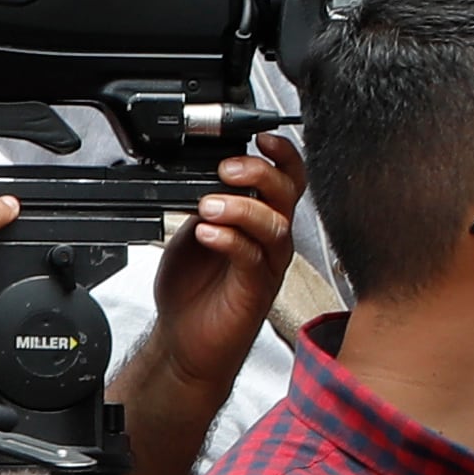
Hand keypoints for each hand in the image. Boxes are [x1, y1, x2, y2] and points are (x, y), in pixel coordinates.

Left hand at [137, 133, 303, 402]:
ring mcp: (266, 265)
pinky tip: (208, 234)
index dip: (282, 156)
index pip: (284, 180)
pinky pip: (254, 260)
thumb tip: (199, 167)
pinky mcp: (255, 291)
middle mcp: (269, 239)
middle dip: (260, 175)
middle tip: (226, 170)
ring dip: (241, 209)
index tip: (261, 137)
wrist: (186, 337)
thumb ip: (203, 199)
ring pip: (275, 226)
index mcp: (257, 218)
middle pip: (287, 196)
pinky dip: (231, 241)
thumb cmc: (194, 283)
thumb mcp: (194, 227)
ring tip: (208, 207)